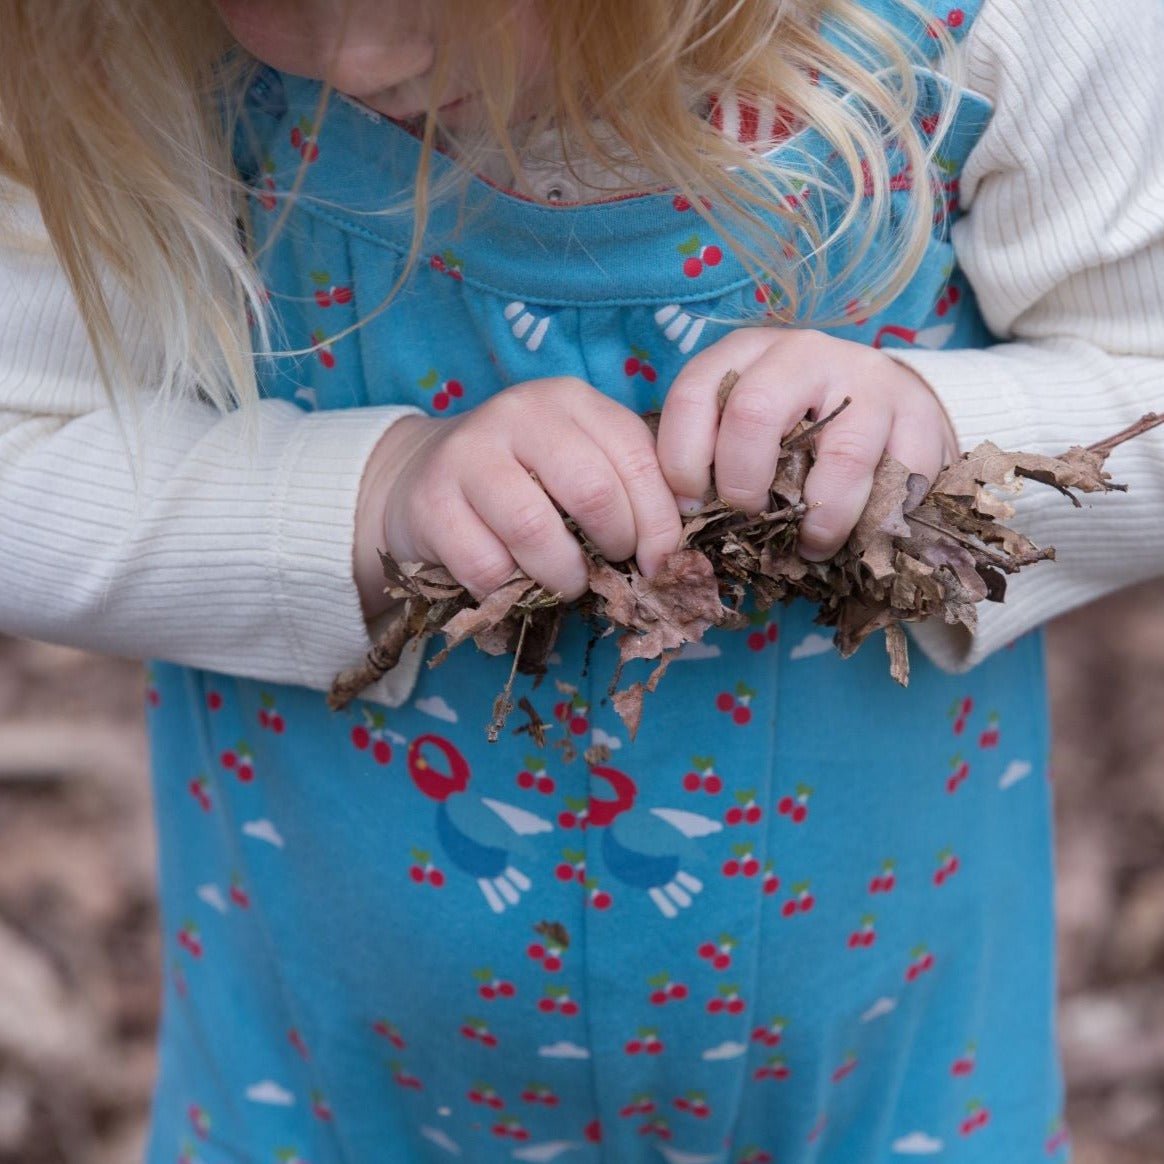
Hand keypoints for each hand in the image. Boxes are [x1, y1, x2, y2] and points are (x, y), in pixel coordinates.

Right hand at [355, 377, 682, 619]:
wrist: (423, 476)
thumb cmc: (523, 479)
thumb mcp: (579, 461)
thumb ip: (627, 485)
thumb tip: (674, 549)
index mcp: (570, 400)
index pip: (637, 459)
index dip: (659, 522)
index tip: (660, 562)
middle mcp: (519, 413)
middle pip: (592, 491)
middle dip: (614, 545)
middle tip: (609, 569)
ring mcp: (468, 452)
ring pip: (534, 528)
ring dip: (562, 575)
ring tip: (566, 584)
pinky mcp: (430, 501)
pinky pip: (484, 563)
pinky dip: (508, 588)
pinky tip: (512, 581)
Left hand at [655, 328, 960, 559]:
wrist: (888, 404)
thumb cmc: (797, 429)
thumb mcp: (746, 428)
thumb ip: (711, 459)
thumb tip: (678, 523)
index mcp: (746, 352)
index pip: (694, 395)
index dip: (682, 461)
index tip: (690, 508)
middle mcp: (803, 353)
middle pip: (753, 412)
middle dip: (742, 483)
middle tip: (750, 520)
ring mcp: (867, 379)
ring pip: (839, 457)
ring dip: (821, 519)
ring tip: (812, 545)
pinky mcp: (919, 415)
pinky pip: (900, 480)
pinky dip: (876, 522)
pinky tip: (861, 535)